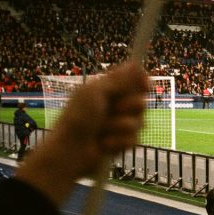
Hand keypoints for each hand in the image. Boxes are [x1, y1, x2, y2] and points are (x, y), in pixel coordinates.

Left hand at [17, 62, 147, 206]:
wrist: (69, 150)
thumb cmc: (77, 117)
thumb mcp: (94, 92)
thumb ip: (117, 80)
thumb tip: (135, 64)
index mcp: (108, 90)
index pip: (133, 81)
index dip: (141, 81)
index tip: (144, 85)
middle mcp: (116, 106)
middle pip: (141, 101)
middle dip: (130, 107)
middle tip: (114, 110)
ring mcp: (120, 125)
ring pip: (140, 122)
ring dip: (120, 127)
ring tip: (103, 131)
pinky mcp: (122, 143)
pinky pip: (134, 140)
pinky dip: (119, 142)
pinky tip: (104, 144)